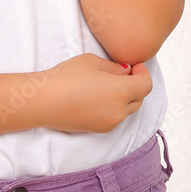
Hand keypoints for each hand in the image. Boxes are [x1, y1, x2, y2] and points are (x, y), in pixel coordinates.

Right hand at [37, 53, 152, 132]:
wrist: (44, 101)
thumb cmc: (66, 77)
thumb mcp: (92, 62)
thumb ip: (114, 68)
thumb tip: (125, 72)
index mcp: (121, 92)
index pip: (146, 85)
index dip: (143, 73)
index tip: (134, 66)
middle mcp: (120, 111)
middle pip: (140, 99)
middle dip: (135, 85)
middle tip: (122, 73)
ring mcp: (110, 123)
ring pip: (128, 110)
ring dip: (125, 97)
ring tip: (107, 85)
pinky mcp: (99, 130)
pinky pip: (116, 117)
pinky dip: (114, 107)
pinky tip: (97, 97)